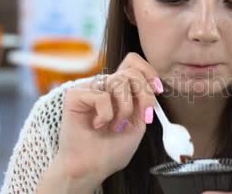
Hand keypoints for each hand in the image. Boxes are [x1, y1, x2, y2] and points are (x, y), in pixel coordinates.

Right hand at [51, 53, 163, 186]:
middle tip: (142, 116)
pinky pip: (101, 96)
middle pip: (130, 72)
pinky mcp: (74, 95)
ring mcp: (88, 88)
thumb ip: (144, 103)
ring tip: (116, 127)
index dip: (147, 71)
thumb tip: (154, 87)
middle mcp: (103, 85)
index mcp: (118, 90)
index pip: (132, 63)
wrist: (90, 168)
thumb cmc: (111, 150)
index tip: (157, 90)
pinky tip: (97, 126)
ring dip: (125, 109)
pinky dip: (106, 115)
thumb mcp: (138, 124)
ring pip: (118, 82)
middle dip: (143, 95)